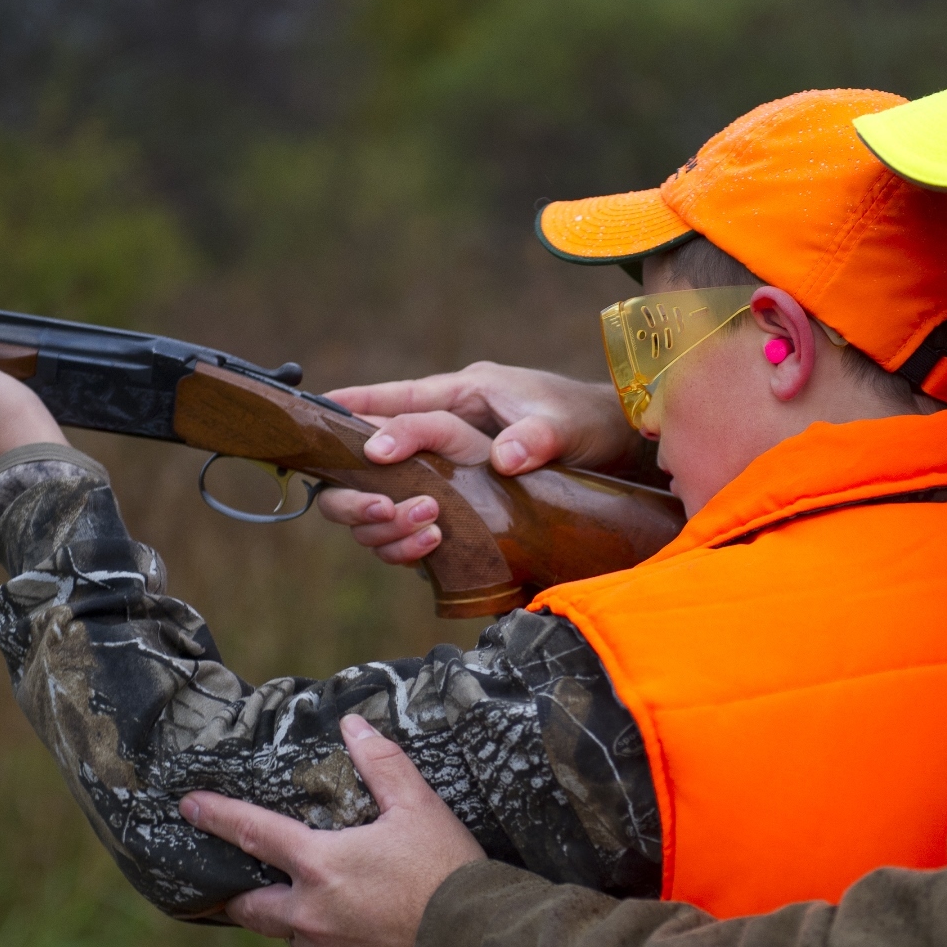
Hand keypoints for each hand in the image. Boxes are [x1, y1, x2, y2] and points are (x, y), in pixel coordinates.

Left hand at [181, 714, 484, 946]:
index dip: (217, 816)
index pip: (254, 833)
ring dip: (295, 914)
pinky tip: (358, 926)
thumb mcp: (420, 809)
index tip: (189, 806)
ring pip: (291, 931)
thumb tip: (353, 726)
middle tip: (239, 882)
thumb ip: (382, 765)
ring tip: (321, 898)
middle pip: (251, 905)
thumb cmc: (448, 874)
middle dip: (239, 893)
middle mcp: (310, 914)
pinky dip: (328, 937)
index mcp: (320, 865)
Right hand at [318, 361, 633, 565]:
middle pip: (374, 455)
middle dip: (361, 486)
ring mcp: (448, 469)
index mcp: (463, 396)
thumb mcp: (563, 422)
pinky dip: (404, 538)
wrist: (613, 447)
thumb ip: (535, 436)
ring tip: (415, 531)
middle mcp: (446, 430)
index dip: (358, 414)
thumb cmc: (584, 420)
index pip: (397, 400)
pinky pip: (410, 519)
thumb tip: (504, 459)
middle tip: (381, 510)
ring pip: (384, 493)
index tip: (334, 434)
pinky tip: (422, 549)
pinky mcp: (458, 502)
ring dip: (383, 518)